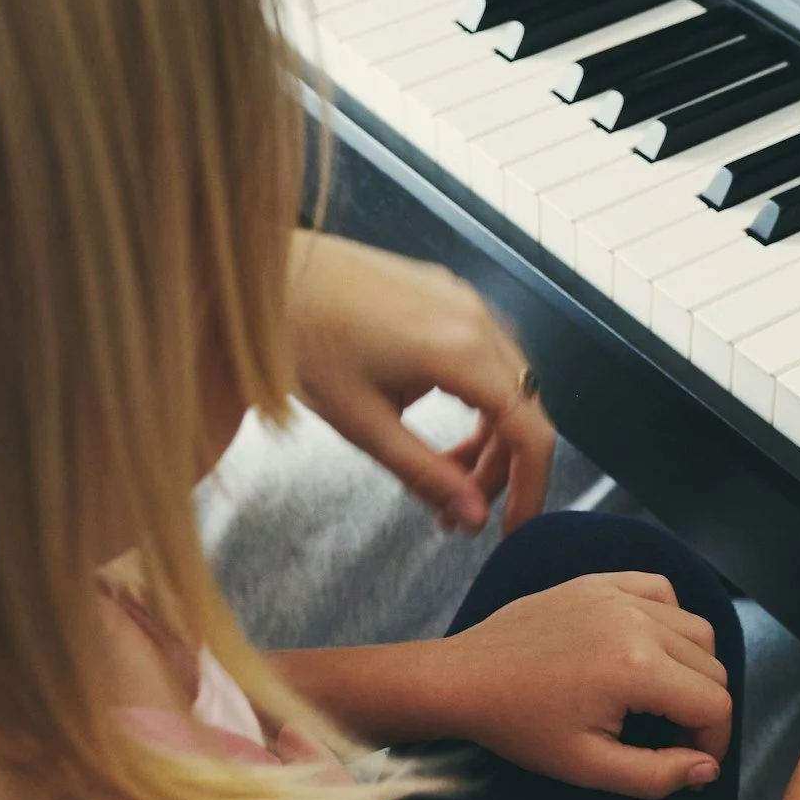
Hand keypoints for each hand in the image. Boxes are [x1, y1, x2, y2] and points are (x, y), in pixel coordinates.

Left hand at [286, 232, 556, 533]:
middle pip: (524, 409)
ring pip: (508, 382)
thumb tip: (472, 518)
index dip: (531, 487)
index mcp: (462, 351)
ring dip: (489, 434)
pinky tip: (437, 417)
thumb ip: (426, 474)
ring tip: (445, 468)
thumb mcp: (363, 424)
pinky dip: (476, 396)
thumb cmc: (304, 341)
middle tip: (460, 508)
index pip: (531, 432)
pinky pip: (486, 354)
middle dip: (501, 467)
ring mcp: (464, 299)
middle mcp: (477, 318)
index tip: (513, 527)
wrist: (267, 273)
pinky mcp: (447, 292)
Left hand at [439, 572, 732, 798]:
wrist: (465, 680)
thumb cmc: (521, 726)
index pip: (715, 704)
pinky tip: (649, 648)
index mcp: (638, 669)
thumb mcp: (588, 766)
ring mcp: (618, 595)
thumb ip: (656, 775)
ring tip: (662, 698)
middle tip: (673, 740)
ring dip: (693, 668)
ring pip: (696, 629)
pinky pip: (661, 591)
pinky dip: (670, 619)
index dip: (714, 742)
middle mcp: (638, 622)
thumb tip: (706, 768)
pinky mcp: (599, 582)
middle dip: (704, 710)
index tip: (691, 765)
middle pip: (712, 667)